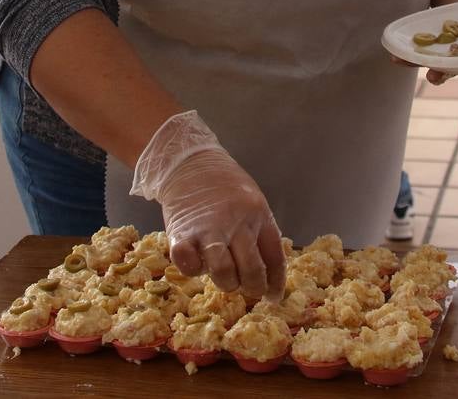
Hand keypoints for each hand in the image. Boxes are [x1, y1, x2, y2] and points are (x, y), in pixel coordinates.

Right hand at [160, 149, 285, 300]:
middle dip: (252, 288)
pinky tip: (197, 263)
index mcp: (259, 214)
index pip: (275, 258)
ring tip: (224, 277)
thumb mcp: (252, 199)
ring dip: (226, 283)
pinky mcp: (182, 234)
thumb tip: (266, 269)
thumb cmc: (222, 182)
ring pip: (224, 274)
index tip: (273, 296)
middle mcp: (237, 223)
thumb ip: (258, 229)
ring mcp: (209, 229)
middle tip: (247, 288)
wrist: (188, 160)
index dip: (276, 282)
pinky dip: (194, 270)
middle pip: (252, 271)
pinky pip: (190, 265)